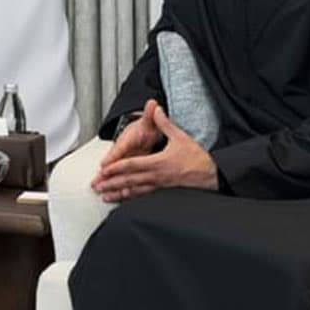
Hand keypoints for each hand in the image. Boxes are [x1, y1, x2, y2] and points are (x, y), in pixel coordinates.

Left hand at [91, 102, 217, 202]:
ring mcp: (160, 185)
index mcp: (158, 162)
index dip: (116, 167)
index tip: (103, 170)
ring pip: (135, 191)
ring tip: (105, 197)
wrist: (213, 175)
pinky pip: (144, 196)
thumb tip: (156, 108)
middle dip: (111, 183)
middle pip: (129, 180)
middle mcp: (156, 176)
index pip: (132, 165)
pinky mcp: (164, 191)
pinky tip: (124, 201)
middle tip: (96, 187)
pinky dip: (132, 198)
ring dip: (118, 194)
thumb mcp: (180, 137)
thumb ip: (165, 123)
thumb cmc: (197, 158)